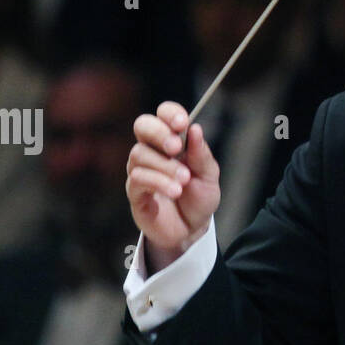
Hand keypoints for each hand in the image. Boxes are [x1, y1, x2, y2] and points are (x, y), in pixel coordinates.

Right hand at [126, 101, 221, 270]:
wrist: (192, 230)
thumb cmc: (199, 199)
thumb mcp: (209, 177)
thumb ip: (202, 155)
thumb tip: (195, 129)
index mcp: (172, 141)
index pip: (163, 115)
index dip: (170, 114)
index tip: (182, 123)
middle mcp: (152, 151)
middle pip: (142, 125)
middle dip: (159, 132)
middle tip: (176, 148)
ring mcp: (141, 170)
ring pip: (139, 154)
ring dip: (164, 166)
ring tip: (183, 181)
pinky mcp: (135, 192)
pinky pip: (137, 178)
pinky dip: (157, 182)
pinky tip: (174, 191)